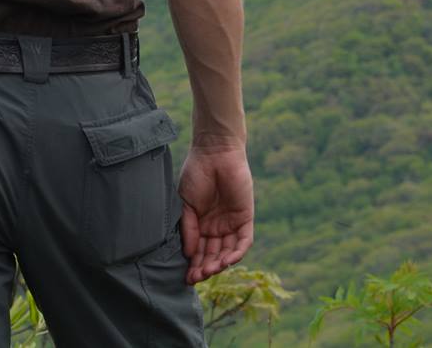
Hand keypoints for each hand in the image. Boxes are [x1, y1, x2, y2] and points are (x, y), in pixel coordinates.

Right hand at [177, 142, 253, 284]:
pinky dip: (237, 252)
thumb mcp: (186, 203)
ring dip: (219, 263)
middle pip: (213, 254)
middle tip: (197, 278)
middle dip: (205, 267)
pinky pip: (244, 241)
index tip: (186, 278)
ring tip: (209, 271)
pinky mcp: (246, 218)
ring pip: (228, 251)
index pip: (199, 250)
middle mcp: (217, 227)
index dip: (193, 264)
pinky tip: (227, 260)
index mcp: (201, 224)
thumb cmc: (196, 174)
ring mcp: (231, 223)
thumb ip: (189, 227)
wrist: (214, 153)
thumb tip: (188, 253)